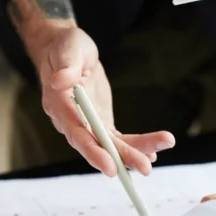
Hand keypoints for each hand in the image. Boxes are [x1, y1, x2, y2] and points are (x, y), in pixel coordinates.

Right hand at [7, 0, 175, 177]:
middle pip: (97, 145)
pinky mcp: (99, 121)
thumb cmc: (65, 47)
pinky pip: (116, 138)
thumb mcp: (68, 50)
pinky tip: (151, 154)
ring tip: (155, 160)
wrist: (66, 49)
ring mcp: (87, 123)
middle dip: (122, 158)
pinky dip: (133, 146)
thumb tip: (60, 81)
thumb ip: (66, 66)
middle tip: (146, 167)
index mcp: (60, 105)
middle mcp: (71, 120)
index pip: (77, 133)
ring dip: (134, 153)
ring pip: (110, 144)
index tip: (110, 167)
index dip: (94, 151)